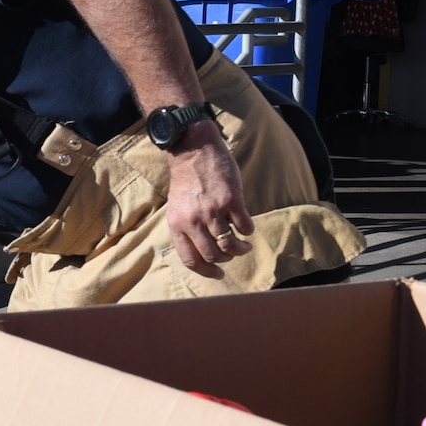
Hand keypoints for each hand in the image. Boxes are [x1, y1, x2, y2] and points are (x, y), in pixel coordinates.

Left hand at [164, 127, 253, 276]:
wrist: (193, 151)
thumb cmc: (187, 181)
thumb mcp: (178, 208)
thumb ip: (187, 229)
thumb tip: (204, 253)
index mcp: (177, 225)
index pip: (191, 260)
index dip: (207, 271)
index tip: (218, 274)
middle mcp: (193, 221)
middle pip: (213, 255)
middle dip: (226, 259)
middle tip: (232, 253)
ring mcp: (212, 211)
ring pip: (229, 244)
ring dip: (240, 249)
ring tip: (245, 245)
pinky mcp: (231, 200)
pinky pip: (244, 226)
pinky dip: (248, 231)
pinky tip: (247, 227)